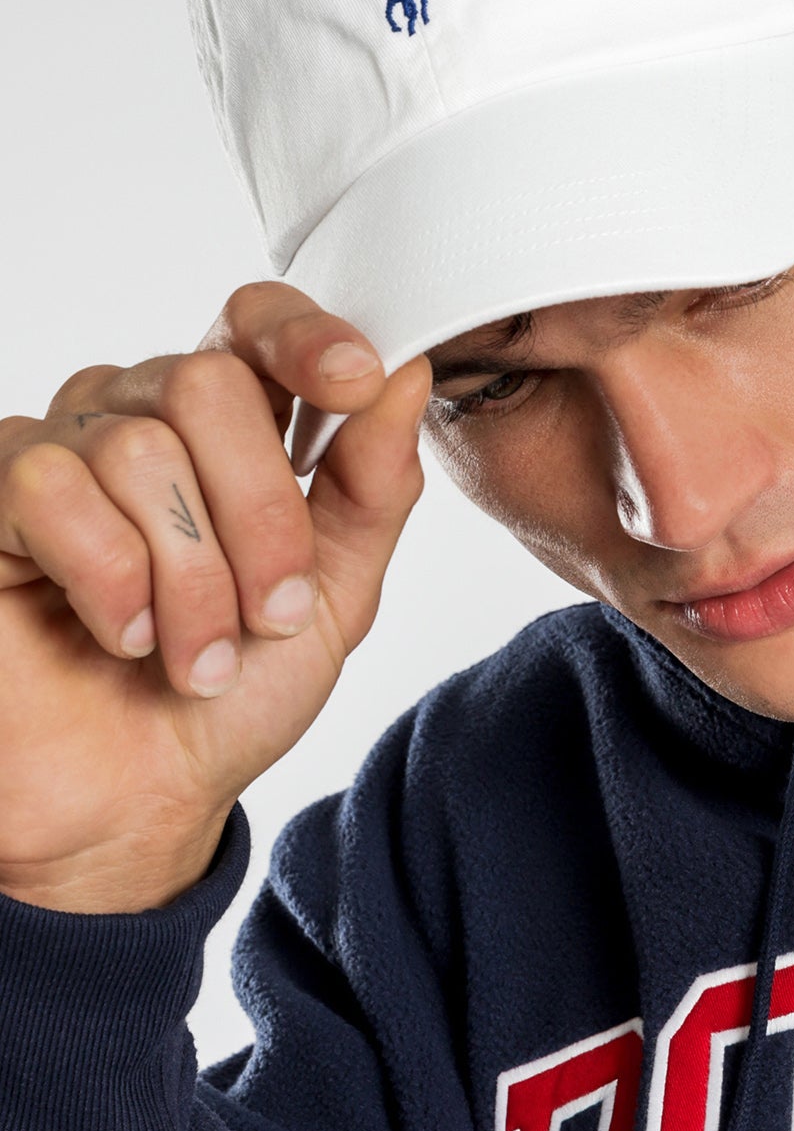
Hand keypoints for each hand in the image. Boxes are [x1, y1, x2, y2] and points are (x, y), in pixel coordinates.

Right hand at [0, 285, 430, 912]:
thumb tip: (406, 375)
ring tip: (197, 661)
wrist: (146, 804)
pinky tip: (124, 637)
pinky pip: (50, 488)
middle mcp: (137, 422)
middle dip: (260, 518)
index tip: (357, 382)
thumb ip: (373, 489)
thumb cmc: (230, 700)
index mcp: (226, 434)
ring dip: (192, 582)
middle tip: (269, 616)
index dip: (304, 338)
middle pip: (206, 386)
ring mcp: (58, 456)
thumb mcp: (334, 600)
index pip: (252, 327)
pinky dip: (109, 580)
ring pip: (137, 450)